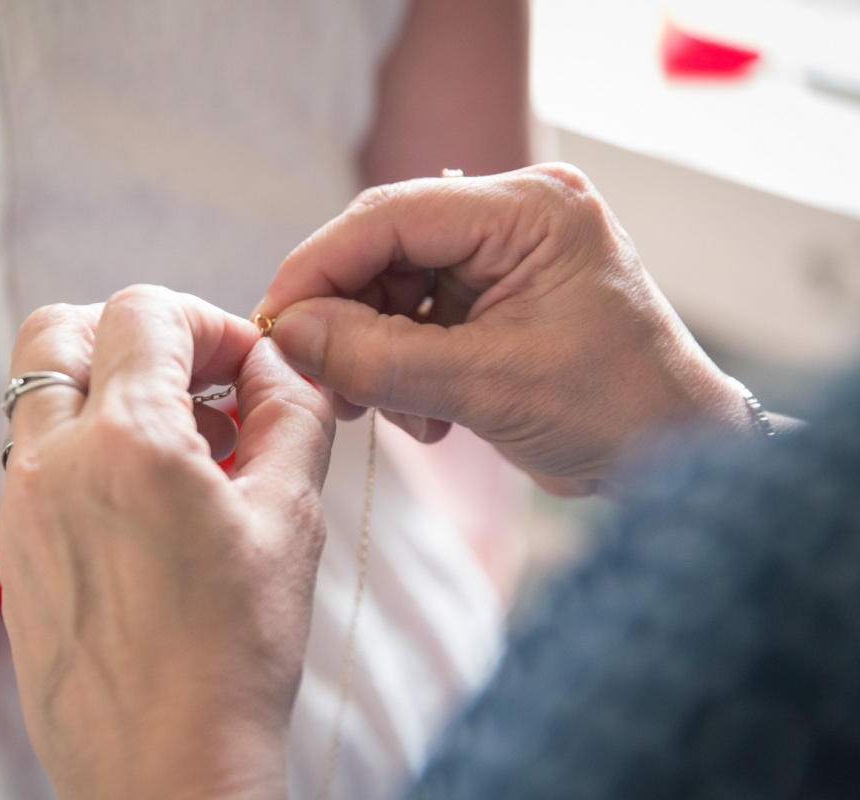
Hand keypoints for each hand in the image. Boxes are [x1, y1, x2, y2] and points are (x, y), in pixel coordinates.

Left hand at [0, 285, 334, 799]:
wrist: (166, 771)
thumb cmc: (237, 657)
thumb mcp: (291, 521)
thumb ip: (292, 416)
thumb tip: (279, 365)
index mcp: (126, 444)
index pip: (143, 313)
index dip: (207, 323)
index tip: (246, 371)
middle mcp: (52, 465)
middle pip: (58, 331)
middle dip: (131, 334)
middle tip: (195, 381)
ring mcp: (19, 512)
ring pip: (41, 396)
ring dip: (107, 390)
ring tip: (183, 449)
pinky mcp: (12, 555)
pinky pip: (36, 460)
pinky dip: (86, 448)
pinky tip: (148, 505)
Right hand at [257, 164, 753, 495]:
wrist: (678, 456)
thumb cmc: (615, 411)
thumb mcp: (486, 385)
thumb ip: (378, 357)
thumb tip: (290, 334)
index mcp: (529, 210)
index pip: (391, 215)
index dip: (320, 266)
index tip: (274, 321)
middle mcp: (515, 216)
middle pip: (385, 249)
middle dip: (346, 318)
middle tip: (323, 381)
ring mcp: (504, 256)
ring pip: (393, 288)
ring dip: (374, 353)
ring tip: (387, 412)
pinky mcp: (495, 296)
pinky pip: (417, 317)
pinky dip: (403, 366)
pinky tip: (427, 416)